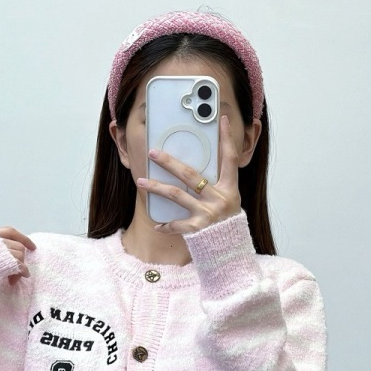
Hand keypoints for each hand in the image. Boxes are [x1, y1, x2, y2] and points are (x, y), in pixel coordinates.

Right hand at [0, 226, 35, 278]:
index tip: (33, 247)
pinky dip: (23, 270)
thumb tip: (13, 262)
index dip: (23, 239)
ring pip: (20, 255)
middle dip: (21, 259)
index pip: (10, 231)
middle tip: (18, 271)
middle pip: (18, 246)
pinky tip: (24, 275)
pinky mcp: (2, 260)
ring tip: (13, 278)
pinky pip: (19, 264)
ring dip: (21, 267)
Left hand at [135, 115, 241, 233]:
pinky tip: (157, 224)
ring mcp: (208, 214)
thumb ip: (217, 184)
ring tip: (141, 181)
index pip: (230, 158)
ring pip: (176, 195)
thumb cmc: (227, 222)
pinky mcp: (198, 229)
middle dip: (169, 162)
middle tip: (153, 152)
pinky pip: (176, 224)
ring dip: (156, 187)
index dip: (227, 138)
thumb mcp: (229, 200)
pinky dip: (165, 225)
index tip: (223, 120)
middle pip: (190, 175)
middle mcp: (219, 199)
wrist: (230, 250)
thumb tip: (200, 166)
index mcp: (230, 188)